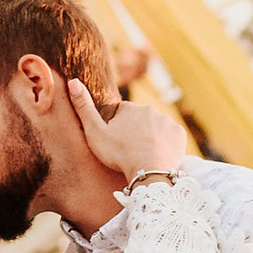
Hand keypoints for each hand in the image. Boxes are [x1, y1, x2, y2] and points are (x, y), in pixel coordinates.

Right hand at [67, 75, 181, 188]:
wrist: (148, 172)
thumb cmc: (119, 154)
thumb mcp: (95, 132)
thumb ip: (83, 107)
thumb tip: (72, 81)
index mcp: (129, 108)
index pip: (122, 114)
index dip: (117, 129)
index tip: (116, 143)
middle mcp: (150, 110)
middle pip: (140, 120)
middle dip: (135, 132)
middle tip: (129, 151)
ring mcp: (167, 121)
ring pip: (156, 128)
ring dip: (151, 138)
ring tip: (144, 156)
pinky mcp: (179, 135)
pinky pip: (171, 137)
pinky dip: (166, 144)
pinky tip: (158, 155)